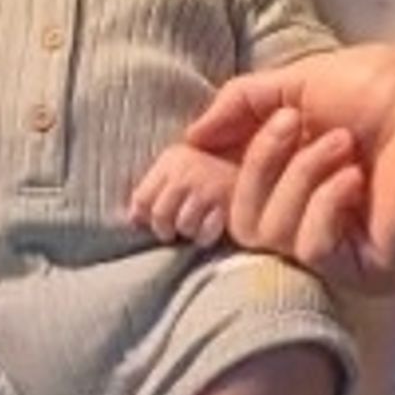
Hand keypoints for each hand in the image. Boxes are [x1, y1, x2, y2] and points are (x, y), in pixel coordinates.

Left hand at [126, 142, 242, 246]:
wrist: (262, 179)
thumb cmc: (216, 184)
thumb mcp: (183, 177)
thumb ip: (155, 193)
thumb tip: (132, 219)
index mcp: (171, 158)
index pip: (140, 201)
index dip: (146, 220)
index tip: (161, 224)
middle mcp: (185, 166)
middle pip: (159, 216)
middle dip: (169, 229)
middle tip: (183, 227)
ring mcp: (205, 183)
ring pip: (182, 227)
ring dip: (192, 232)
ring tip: (204, 221)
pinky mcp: (223, 201)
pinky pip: (203, 234)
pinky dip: (208, 236)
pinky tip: (217, 225)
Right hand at [182, 43, 394, 295]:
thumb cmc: (388, 90)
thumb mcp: (295, 85)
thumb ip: (240, 107)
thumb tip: (190, 138)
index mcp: (294, 183)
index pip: (228, 200)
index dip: (206, 178)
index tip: (193, 149)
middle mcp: (312, 222)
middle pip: (240, 223)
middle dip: (259, 165)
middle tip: (296, 123)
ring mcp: (341, 252)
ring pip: (273, 236)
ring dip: (302, 177)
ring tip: (344, 144)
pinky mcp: (369, 270)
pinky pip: (313, 251)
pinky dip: (326, 206)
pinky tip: (356, 178)